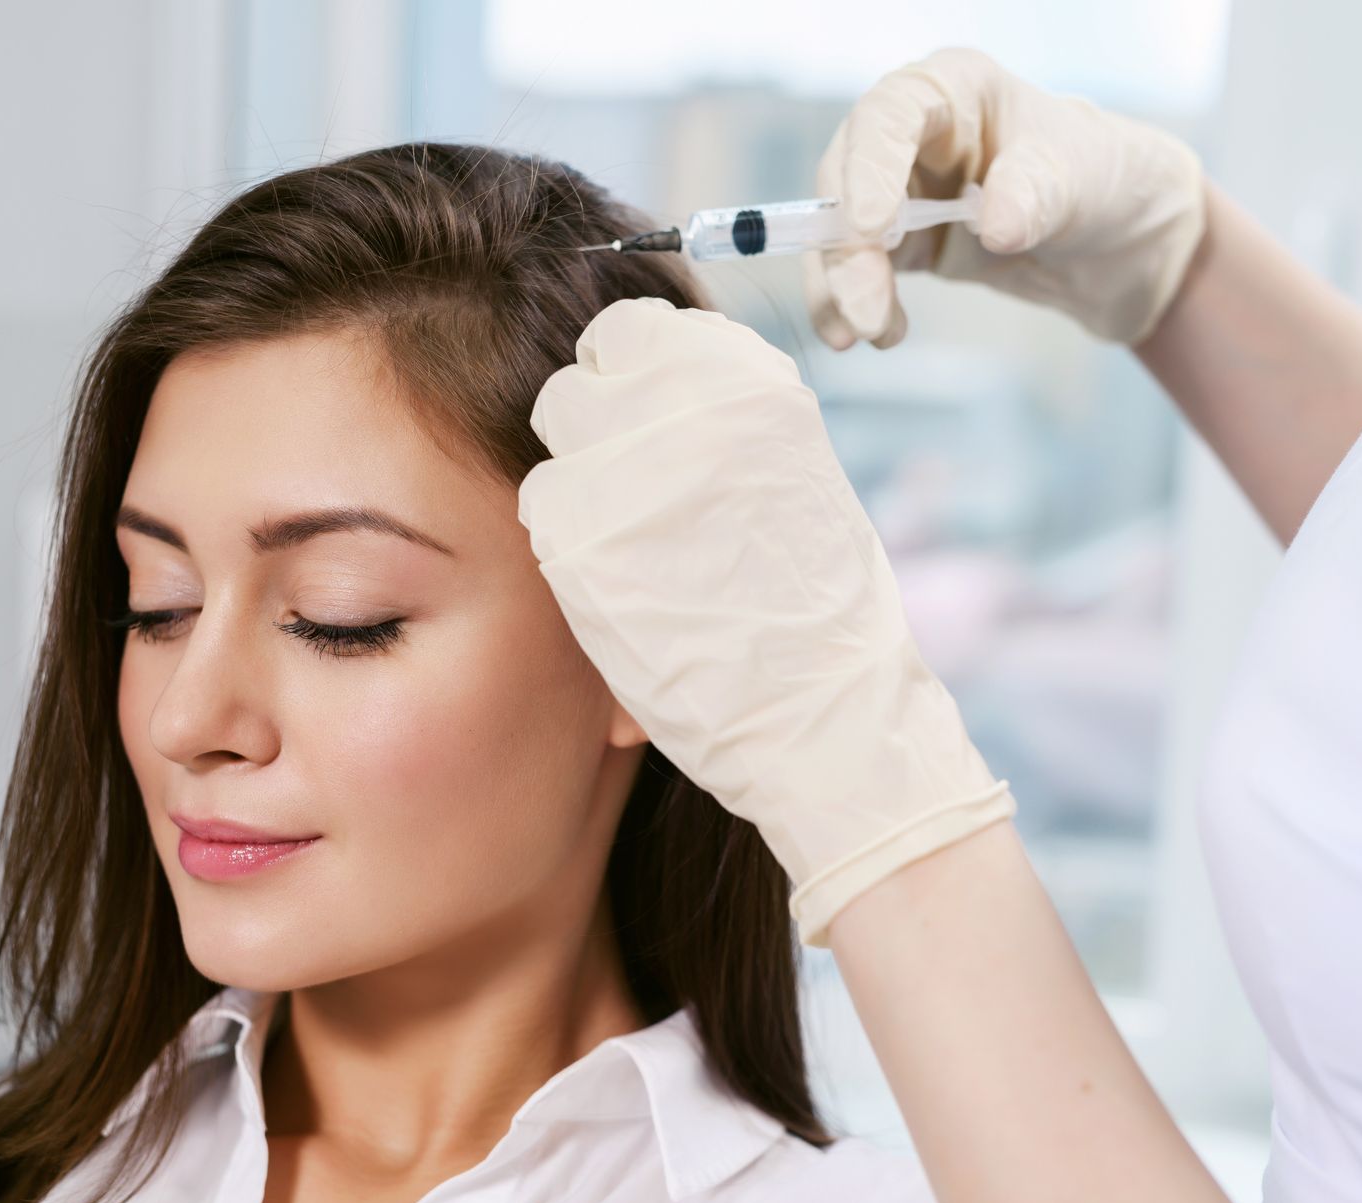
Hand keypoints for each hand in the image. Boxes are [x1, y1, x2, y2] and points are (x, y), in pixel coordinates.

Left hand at [517, 298, 1014, 946]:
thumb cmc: (817, 607)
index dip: (621, 374)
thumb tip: (650, 394)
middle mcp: (682, 411)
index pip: (632, 331)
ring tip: (622, 536)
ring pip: (550, 439)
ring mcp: (624, 473)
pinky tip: (607, 574)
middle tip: (617, 482)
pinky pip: (539, 506)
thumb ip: (717, 420)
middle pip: (576, 379)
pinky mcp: (581, 543)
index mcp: (745, 386)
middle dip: (588, 424)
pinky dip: (564, 535)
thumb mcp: (788, 472)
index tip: (632, 415)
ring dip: (573, 479)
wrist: (822, 711)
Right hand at [805, 47, 1205, 349]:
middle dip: (846, 251)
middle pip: (846, 181)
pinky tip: (881, 336)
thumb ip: (1038, 193)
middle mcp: (915, 137)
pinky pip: (858, 274)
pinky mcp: (902, 247)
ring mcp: (902, 193)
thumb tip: (994, 226)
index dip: (867, 168)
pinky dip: (853, 308)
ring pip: (839, 235)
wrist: (1128, 244)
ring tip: (870, 335)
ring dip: (840, 288)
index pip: (889, 115)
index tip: (867, 227)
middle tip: (864, 310)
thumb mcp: (1086, 177)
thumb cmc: (1110, 179)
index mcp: (956, 91)